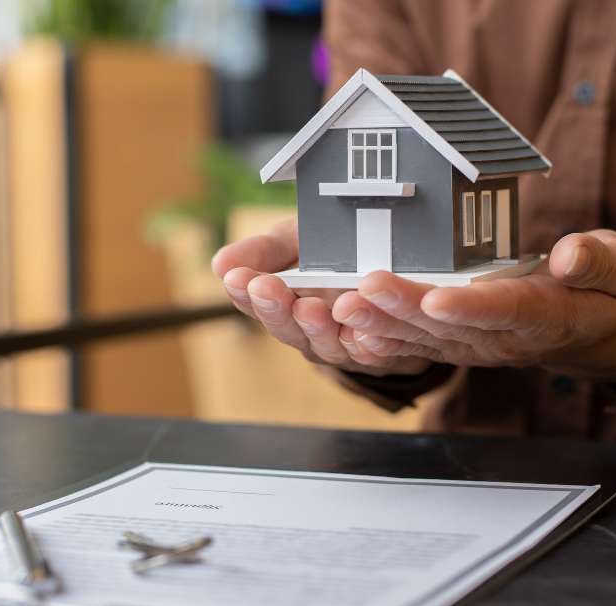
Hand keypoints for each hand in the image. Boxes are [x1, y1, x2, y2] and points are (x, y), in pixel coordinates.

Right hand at [211, 219, 432, 376]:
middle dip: (276, 308)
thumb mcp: (297, 242)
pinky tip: (365, 331)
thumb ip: (264, 251)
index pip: (257, 304)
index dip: (245, 292)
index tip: (237, 277)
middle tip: (266, 288)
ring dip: (317, 327)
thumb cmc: (335, 254)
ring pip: (328, 344)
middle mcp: (310, 333)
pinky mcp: (383, 353)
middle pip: (288, 328)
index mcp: (285, 307)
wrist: (396, 265)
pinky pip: (377, 353)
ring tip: (310, 306)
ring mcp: (345, 347)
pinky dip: (370, 344)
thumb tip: (220, 264)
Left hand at [335, 230, 615, 388]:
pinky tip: (348, 328)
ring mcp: (478, 346)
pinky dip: (382, 339)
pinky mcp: (459, 345)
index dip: (471, 307)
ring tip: (342, 306)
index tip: (437, 298)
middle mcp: (506, 338)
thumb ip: (599, 262)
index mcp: (548, 317)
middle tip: (365, 288)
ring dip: (382, 324)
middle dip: (405, 309)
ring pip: (425, 339)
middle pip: (451, 327)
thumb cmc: (606, 290)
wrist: (596, 330)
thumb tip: (570, 256)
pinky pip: (417, 346)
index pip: (506, 311)